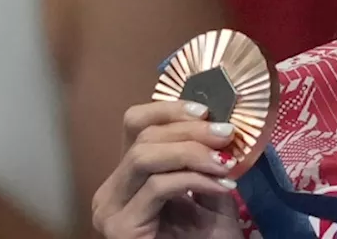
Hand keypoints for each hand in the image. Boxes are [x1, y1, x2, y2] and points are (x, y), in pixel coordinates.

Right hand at [91, 101, 242, 238]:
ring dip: (192, 152)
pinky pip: (158, 187)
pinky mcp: (121, 229)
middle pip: (143, 137)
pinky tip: (222, 188)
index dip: (169, 109)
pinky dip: (195, 180)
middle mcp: (110, 191)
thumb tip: (221, 120)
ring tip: (225, 163)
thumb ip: (206, 158)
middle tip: (227, 134)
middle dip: (190, 130)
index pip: (135, 123)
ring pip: (144, 156)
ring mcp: (110, 211)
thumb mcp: (209, 189)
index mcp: (128, 177)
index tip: (207, 109)